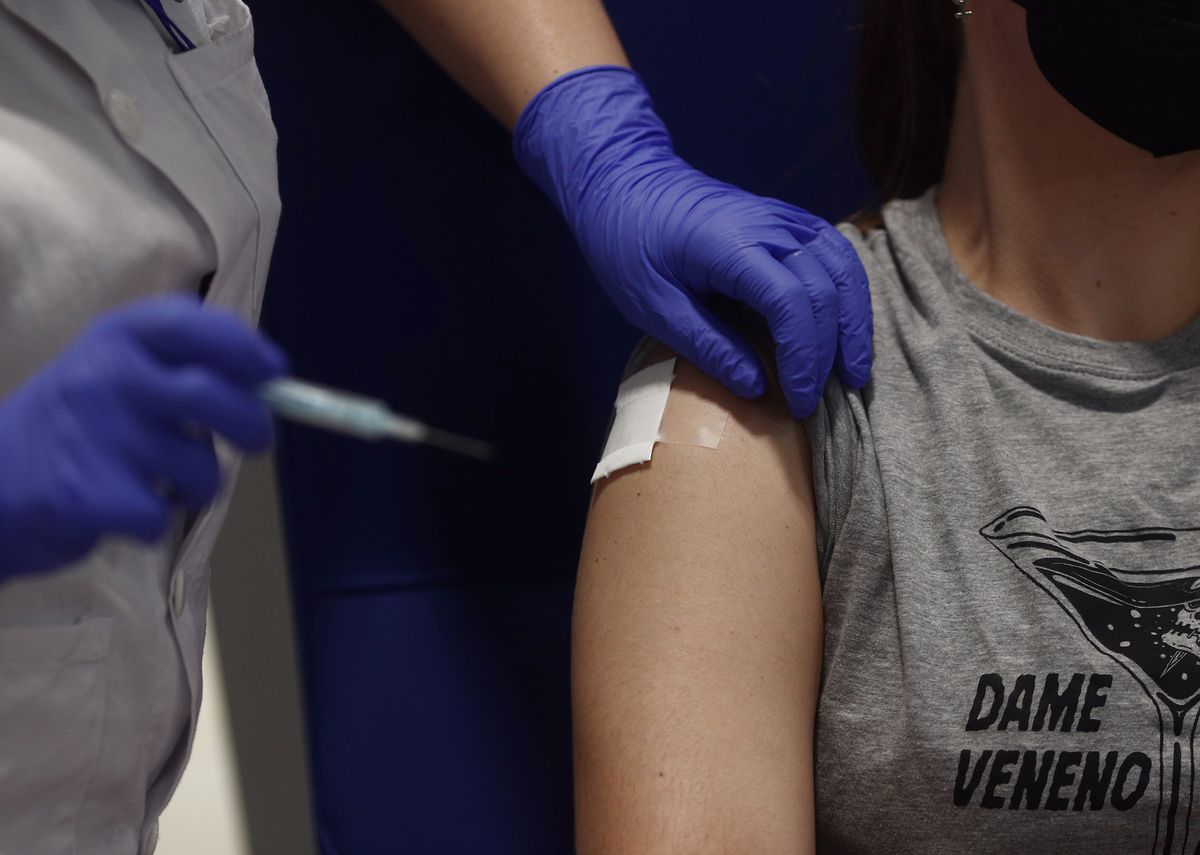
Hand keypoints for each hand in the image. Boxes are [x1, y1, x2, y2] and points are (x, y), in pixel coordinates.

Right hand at [0, 295, 286, 580]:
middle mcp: (105, 375)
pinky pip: (164, 514)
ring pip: (199, 467)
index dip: (243, 348)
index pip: (191, 326)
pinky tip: (126, 508)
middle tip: (259, 442)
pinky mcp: (88, 493)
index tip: (275, 370)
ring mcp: (96, 434)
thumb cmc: (78, 424)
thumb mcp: (117, 370)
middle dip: (252, 425)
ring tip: (162, 480)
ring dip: (198, 483)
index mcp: (116, 337)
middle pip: (212, 396)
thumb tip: (271, 383)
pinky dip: (157, 520)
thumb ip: (182, 367)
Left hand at [514, 66, 871, 416]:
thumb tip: (757, 388)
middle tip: (819, 401)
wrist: (625, 185)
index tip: (797, 402)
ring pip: (843, 268)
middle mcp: (769, 226)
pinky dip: (849, 293)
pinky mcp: (788, 220)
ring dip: (854, 323)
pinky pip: (835, 254)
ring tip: (853, 372)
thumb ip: (708, 347)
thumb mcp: (654, 307)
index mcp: (730, 246)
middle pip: (825, 290)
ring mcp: (784, 218)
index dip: (802, 358)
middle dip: (830, 352)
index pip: (791, 304)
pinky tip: (846, 328)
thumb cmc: (628, 245)